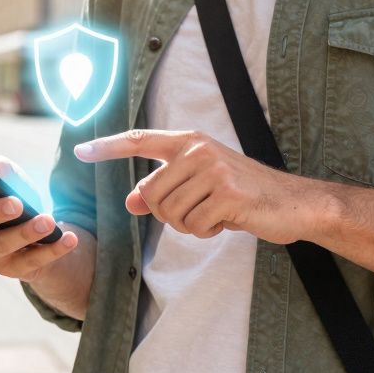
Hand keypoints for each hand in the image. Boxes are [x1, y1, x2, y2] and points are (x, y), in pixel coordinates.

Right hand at [0, 156, 79, 281]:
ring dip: (26, 232)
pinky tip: (69, 239)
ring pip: (3, 244)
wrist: (43, 237)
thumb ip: (3, 171)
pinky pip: (32, 261)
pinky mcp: (13, 269)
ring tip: (48, 221)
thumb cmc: (20, 203)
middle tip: (15, 203)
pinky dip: (53, 250)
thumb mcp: (15, 182)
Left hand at [75, 130, 325, 243]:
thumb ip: (164, 189)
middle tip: (198, 212)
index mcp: (190, 142)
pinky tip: (227, 221)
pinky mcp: (228, 194)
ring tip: (215, 215)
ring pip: (170, 213)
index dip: (108, 146)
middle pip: (151, 194)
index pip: (140, 140)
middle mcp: (199, 150)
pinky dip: (207, 232)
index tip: (80, 151)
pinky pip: (194, 225)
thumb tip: (130, 200)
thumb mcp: (200, 187)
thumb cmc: (243, 194)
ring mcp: (214, 170)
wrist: (294, 203)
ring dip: (189, 225)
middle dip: (168, 214)